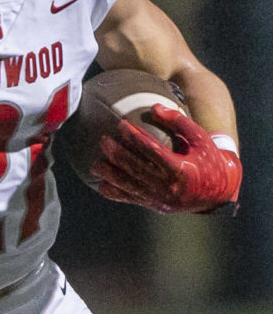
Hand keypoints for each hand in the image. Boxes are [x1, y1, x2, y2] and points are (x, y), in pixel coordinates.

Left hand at [91, 104, 241, 213]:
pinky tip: (101, 185)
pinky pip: (132, 199)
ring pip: (130, 186)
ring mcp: (161, 198)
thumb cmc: (209, 160)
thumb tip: (154, 107)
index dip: (134, 137)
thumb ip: (179, 122)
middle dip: (117, 154)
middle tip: (103, 140)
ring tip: (95, 164)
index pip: (152, 151)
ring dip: (110, 175)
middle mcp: (169, 187)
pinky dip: (115, 193)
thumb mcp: (200, 138)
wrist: (218, 192)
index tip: (121, 124)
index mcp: (181, 169)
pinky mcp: (155, 205)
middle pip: (136, 168)